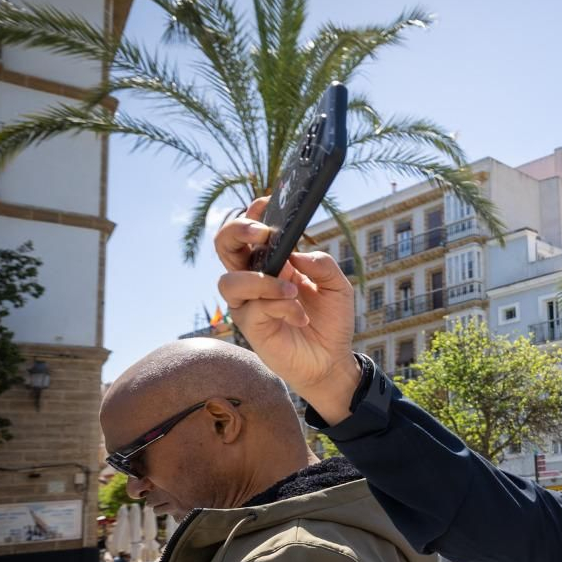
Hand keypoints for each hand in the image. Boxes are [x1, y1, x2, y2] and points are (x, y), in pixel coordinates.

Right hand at [215, 197, 360, 422]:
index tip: (266, 202)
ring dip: (262, 281)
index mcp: (273, 263)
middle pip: (223, 245)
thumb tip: (296, 253)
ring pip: (229, 281)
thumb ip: (322, 265)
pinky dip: (281, 308)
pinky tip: (300, 317)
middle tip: (263, 234)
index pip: (250, 233)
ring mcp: (248, 303)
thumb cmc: (330, 321)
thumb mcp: (338, 287)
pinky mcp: (250, 326)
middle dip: (237, 232)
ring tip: (292, 290)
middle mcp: (254, 279)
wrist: (332, 359)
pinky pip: (254, 309)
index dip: (251, 214)